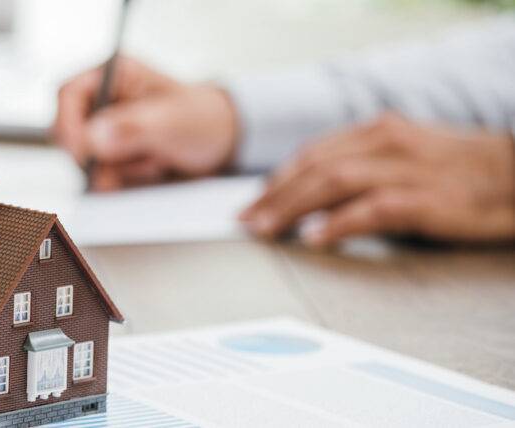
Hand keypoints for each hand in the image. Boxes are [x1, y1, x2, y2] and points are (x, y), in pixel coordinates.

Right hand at [53, 57, 238, 190]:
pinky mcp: (111, 155)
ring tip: (155, 159)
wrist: (221, 142)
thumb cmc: (203, 119)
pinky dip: (124, 180)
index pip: (68, 94)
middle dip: (99, 155)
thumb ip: (132, 127)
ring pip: (85, 159)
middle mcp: (103, 100)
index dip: (69, 125)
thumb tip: (93, 137)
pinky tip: (151, 168)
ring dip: (119, 169)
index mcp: (113, 74)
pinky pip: (100, 176)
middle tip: (133, 163)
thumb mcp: (173, 121)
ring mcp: (105, 129)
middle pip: (69, 132)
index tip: (84, 153)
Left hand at [240, 113, 514, 245]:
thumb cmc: (460, 169)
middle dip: (273, 196)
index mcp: (378, 131)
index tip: (254, 201)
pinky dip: (337, 224)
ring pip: (331, 183)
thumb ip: (363, 163)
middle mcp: (386, 143)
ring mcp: (404, 169)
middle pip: (314, 168)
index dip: (278, 179)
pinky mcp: (424, 200)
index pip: (313, 154)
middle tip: (247, 220)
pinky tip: (314, 238)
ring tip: (266, 229)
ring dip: (291, 208)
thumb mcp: (406, 152)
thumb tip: (314, 189)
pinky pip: (369, 210)